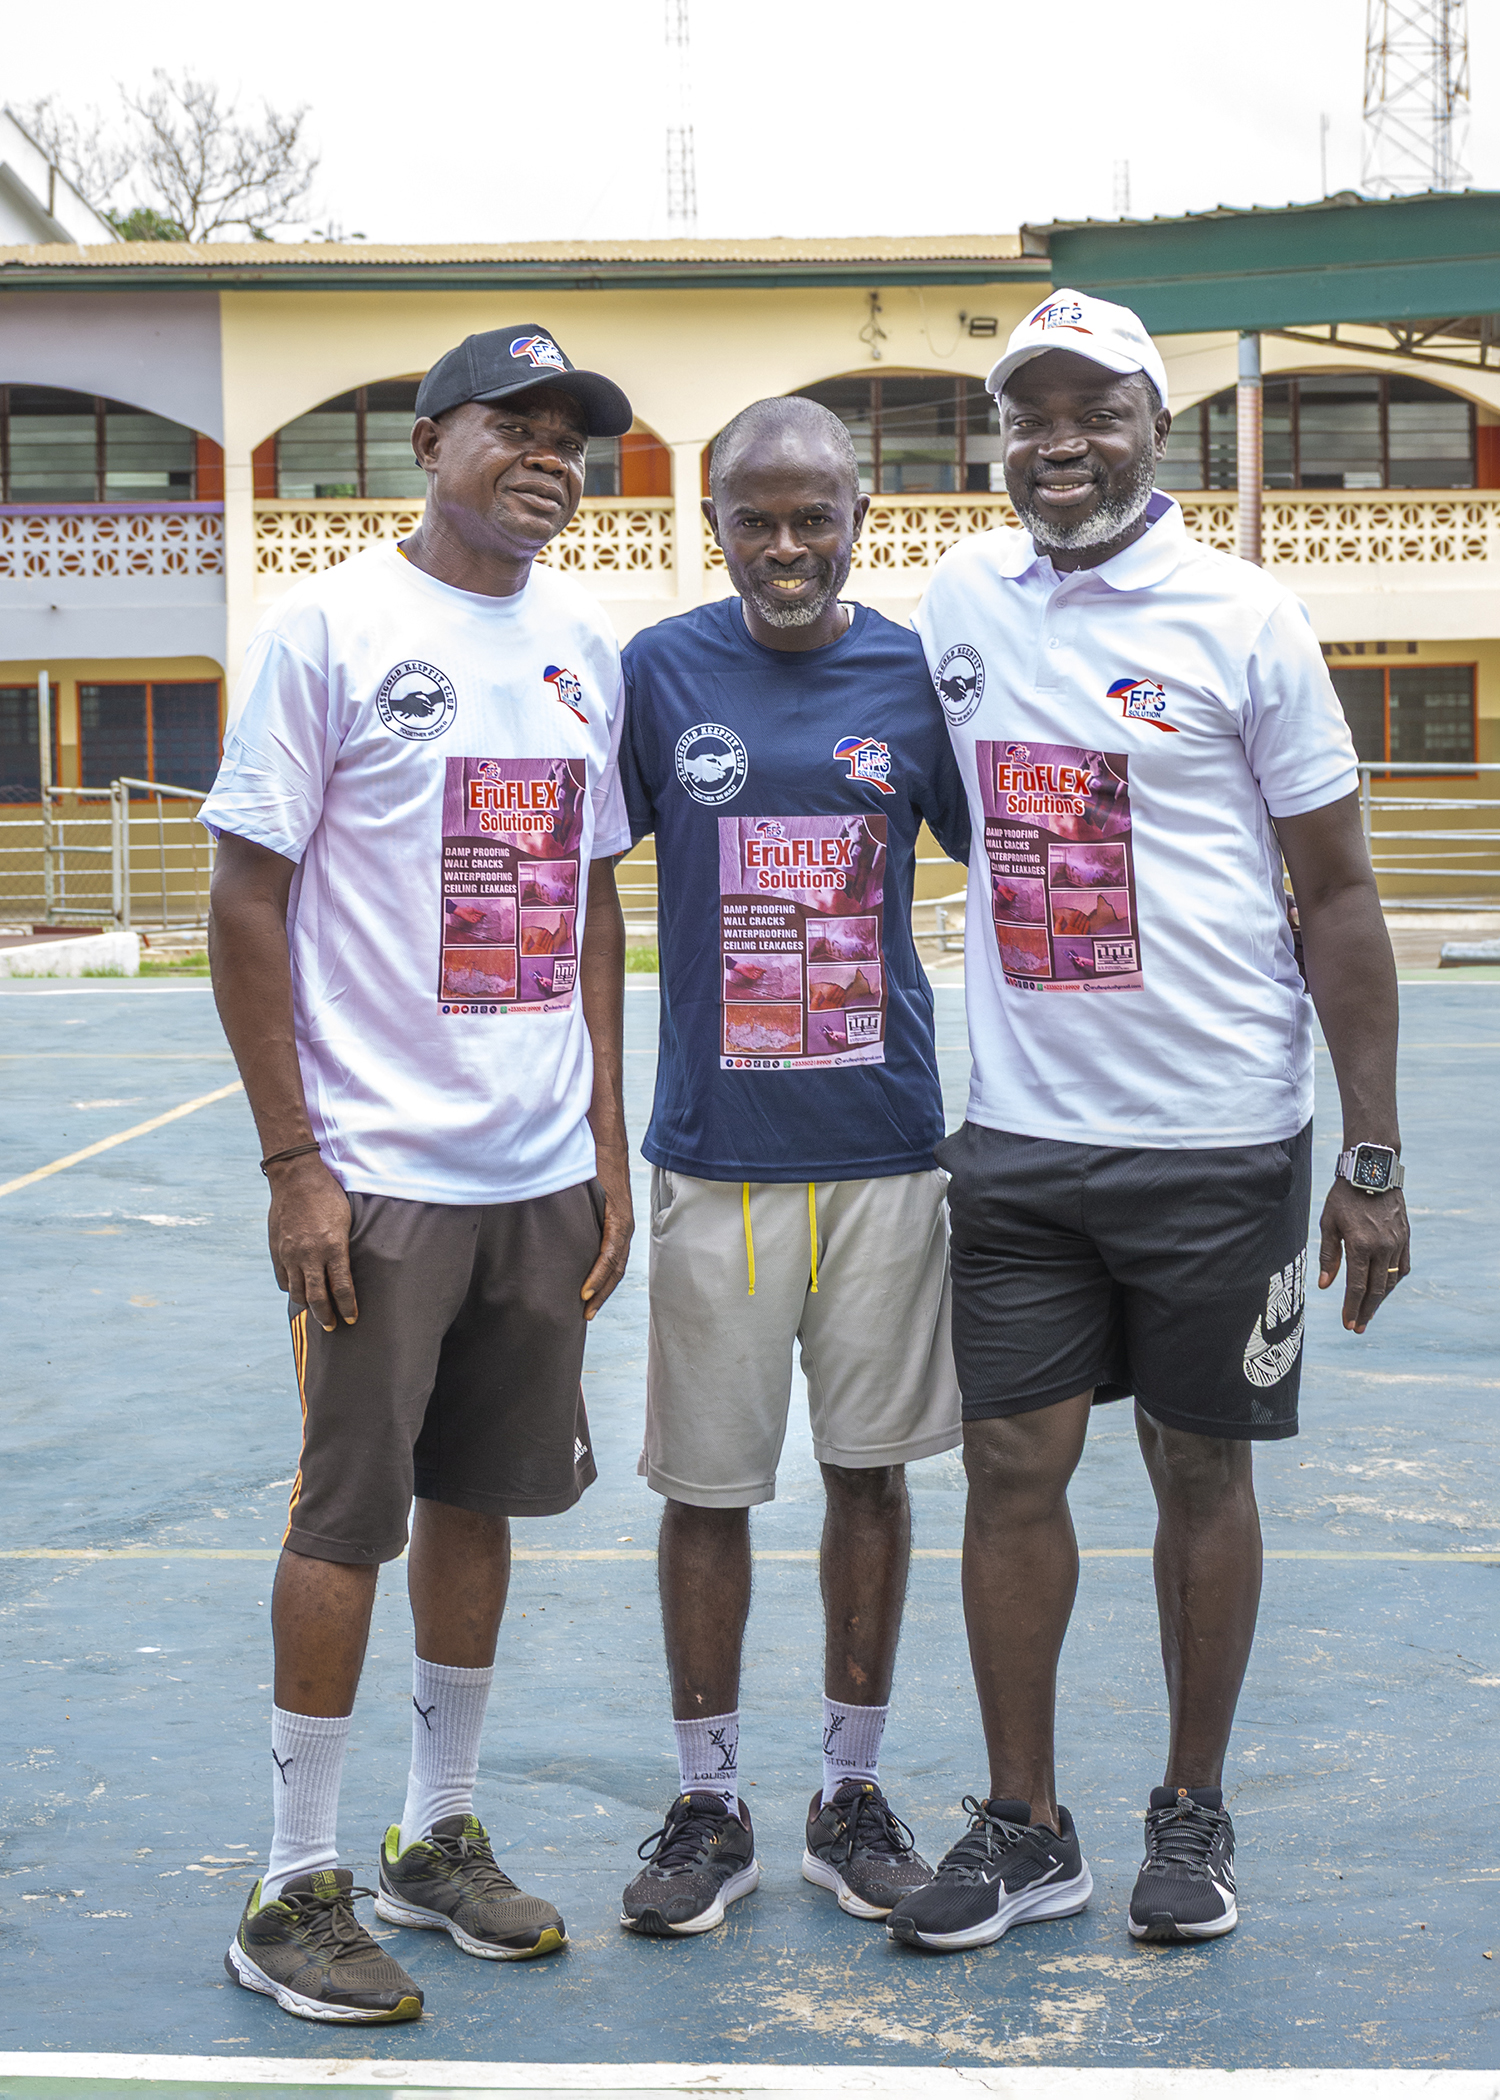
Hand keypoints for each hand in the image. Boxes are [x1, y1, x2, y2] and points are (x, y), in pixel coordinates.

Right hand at [267, 1154, 356, 1331]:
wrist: (296, 1178)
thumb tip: (346, 1271)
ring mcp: (290, 1253)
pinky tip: (298, 1291)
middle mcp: (310, 1254)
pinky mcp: (277, 1250)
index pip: (341, 1288)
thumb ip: (343, 1248)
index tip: (352, 1318)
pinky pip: (283, 1278)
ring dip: (307, 1305)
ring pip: (297, 1292)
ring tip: (316, 1312)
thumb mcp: (345, 1221)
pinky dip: (291, 1289)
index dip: (347, 1307)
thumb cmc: (328, 1196)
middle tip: (333, 1326)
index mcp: (333, 1247)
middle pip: (317, 1297)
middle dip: (327, 1316)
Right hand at [581, 1143, 633, 1321]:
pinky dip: (599, 1271)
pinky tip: (587, 1288)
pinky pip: (610, 1250)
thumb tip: (553, 1225)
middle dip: (601, 1294)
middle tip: (586, 1315)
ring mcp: (623, 1221)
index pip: (611, 1262)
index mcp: (615, 1224)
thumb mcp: (582, 1195)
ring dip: (600, 1289)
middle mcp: (624, 1226)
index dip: (600, 1284)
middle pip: (615, 1270)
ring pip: (615, 1265)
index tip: (585, 1303)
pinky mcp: (619, 1215)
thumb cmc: (586, 1163)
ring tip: (585, 1306)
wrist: (601, 1138)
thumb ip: (575, 1212)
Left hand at [1317, 1179, 1409, 1333]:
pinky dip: (1393, 1282)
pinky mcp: (1406, 1237)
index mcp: (1360, 1244)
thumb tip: (1325, 1285)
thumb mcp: (1328, 1223)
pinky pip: (1403, 1267)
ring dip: (1380, 1300)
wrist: (1373, 1171)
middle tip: (1358, 1328)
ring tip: (1368, 1312)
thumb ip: (1329, 1255)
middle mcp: (1382, 1247)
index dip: (1352, 1307)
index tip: (1348, 1324)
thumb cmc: (1344, 1196)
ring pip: (1391, 1281)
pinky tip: (1384, 1289)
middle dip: (1366, 1311)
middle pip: (1376, 1289)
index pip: (1357, 1286)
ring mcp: (1397, 1243)